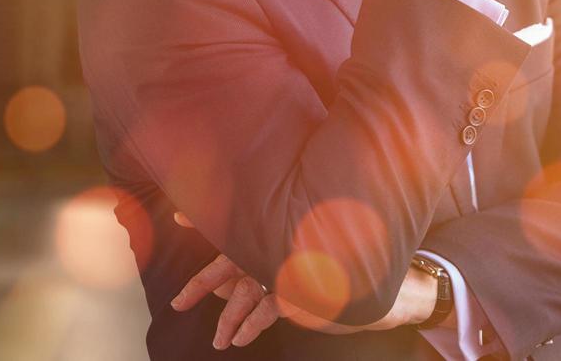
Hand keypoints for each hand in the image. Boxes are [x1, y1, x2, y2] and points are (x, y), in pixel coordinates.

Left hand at [170, 212, 446, 338]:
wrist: (384, 285)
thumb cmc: (345, 267)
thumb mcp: (305, 260)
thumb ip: (273, 254)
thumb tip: (238, 272)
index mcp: (278, 231)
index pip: (236, 229)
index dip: (206, 221)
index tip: (176, 217)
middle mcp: (281, 245)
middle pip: (233, 262)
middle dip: (203, 283)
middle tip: (179, 303)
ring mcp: (293, 265)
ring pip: (250, 290)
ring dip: (232, 318)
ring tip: (221, 342)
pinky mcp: (307, 285)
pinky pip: (273, 305)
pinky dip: (256, 320)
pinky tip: (245, 336)